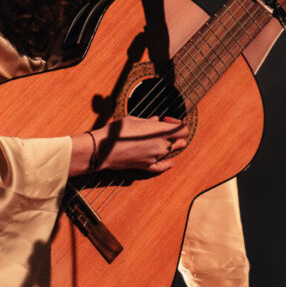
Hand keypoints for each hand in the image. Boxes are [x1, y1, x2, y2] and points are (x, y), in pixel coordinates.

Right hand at [70, 116, 190, 176]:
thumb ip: (149, 121)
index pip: (183, 129)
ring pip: (171, 152)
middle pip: (179, 141)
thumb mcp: (133, 120)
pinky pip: (161, 166)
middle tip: (165, 129)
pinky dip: (167, 164)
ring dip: (170, 145)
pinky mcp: (147, 166)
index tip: (166, 120)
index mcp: (159, 132)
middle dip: (176, 134)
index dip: (177, 123)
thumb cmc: (116, 132)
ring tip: (164, 140)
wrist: (103, 149)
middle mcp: (161, 145)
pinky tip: (171, 163)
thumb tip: (157, 120)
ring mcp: (155, 157)